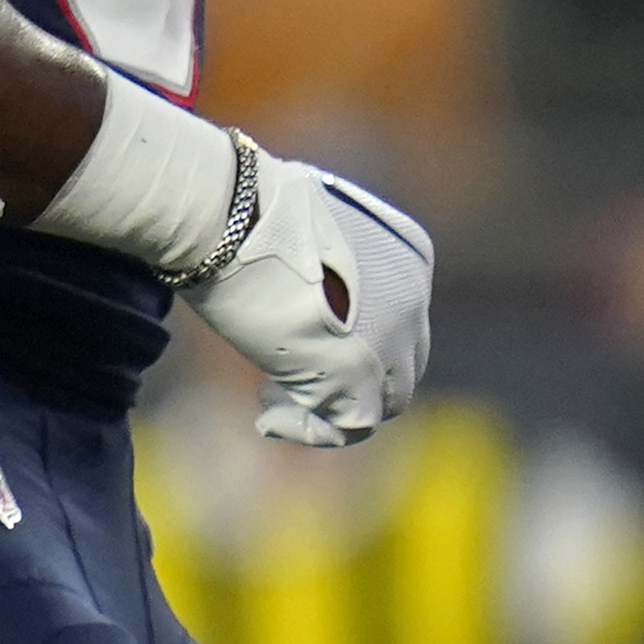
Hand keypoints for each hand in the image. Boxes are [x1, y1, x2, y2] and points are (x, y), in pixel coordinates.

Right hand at [188, 148, 432, 447]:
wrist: (230, 216)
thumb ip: (323, 263)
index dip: (352, 340)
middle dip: (347, 377)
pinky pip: (351, 425)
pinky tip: (268, 417)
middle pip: (400, 364)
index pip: (398, 321)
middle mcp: (413, 299)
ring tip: (271, 398)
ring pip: (384, 400)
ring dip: (330, 405)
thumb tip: (300, 289)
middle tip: (283, 374)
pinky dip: (312, 429)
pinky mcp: (358, 373)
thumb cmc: (246, 213)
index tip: (296, 338)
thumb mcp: (303, 231)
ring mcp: (392, 339)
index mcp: (409, 258)